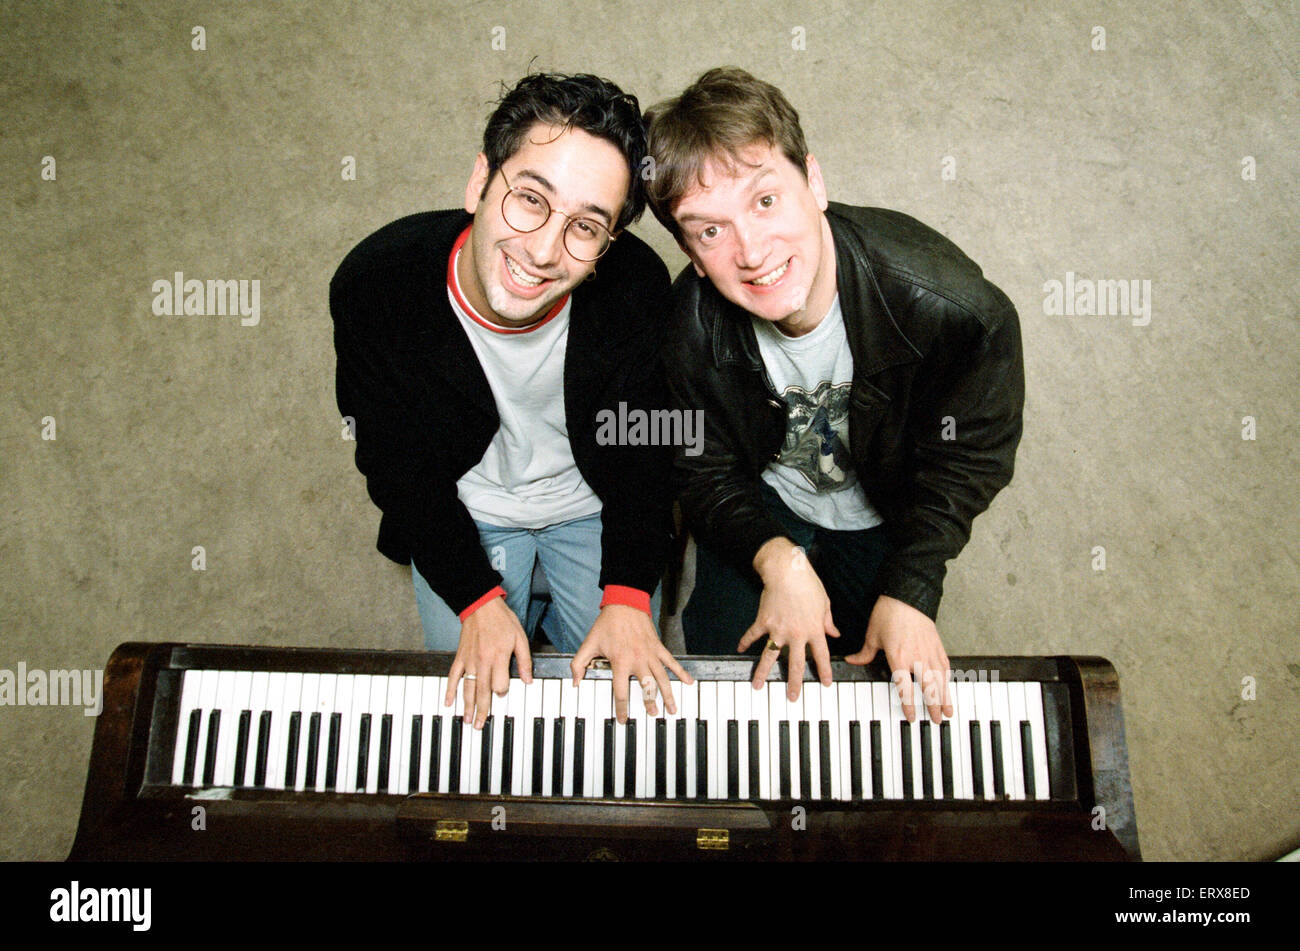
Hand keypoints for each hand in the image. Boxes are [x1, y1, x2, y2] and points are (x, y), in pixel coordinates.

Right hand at [444, 595, 532, 728]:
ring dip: (467, 706)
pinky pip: (453, 676)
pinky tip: (448, 702)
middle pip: (482, 692)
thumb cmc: (502, 620)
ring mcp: (469, 661)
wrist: (481, 604)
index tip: (504, 692)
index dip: (503, 691)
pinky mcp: (460, 657)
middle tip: (480, 726)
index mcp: (498, 658)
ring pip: (467, 688)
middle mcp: (482, 662)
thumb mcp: (520, 638)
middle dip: (482, 711)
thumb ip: (524, 661)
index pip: (500, 685)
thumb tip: (528, 680)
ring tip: (467, 720)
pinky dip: (449, 690)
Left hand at [572, 604, 693, 722]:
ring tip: (672, 708)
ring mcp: (650, 654)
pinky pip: (672, 662)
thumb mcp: (589, 644)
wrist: (624, 604)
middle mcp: (637, 660)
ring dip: (668, 695)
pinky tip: (688, 682)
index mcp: (620, 662)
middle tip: (652, 714)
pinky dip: (681, 672)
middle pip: (647, 688)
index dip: (622, 708)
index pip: (621, 692)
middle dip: (650, 703)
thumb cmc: (607, 624)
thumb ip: (579, 664)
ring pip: (662, 679)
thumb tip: (576, 682)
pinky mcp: (658, 647)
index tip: (624, 719)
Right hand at [739, 538, 838, 700]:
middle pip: (795, 664)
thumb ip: (828, 621)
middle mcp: (796, 634)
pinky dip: (746, 641)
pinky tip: (741, 649)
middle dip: (794, 683)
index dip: (824, 671)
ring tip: (757, 686)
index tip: (825, 684)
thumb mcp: (824, 603)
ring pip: (770, 657)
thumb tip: (834, 632)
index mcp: (814, 630)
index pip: (822, 656)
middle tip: (792, 698)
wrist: (787, 571)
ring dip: (763, 673)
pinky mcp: (764, 621)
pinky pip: (753, 635)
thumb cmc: (808, 584)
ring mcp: (778, 629)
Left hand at [846, 594, 950, 723]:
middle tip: (936, 721)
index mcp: (899, 657)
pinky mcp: (937, 644)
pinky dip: (947, 678)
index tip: (911, 717)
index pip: (904, 688)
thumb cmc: (889, 613)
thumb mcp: (872, 635)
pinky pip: (945, 665)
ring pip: (940, 680)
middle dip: (933, 706)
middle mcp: (917, 657)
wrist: (906, 595)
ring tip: (948, 711)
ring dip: (945, 697)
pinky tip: (948, 687)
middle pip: (928, 688)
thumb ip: (864, 653)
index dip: (908, 704)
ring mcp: (930, 651)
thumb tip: (852, 661)